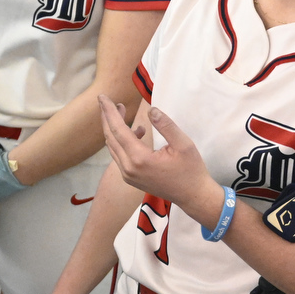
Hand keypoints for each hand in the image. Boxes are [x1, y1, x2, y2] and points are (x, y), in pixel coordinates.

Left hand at [98, 96, 216, 215]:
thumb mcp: (184, 144)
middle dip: (108, 117)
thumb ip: (166, 125)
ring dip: (115, 128)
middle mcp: (128, 168)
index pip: (118, 129)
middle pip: (110, 137)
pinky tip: (138, 132)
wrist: (193, 196)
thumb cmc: (191, 170)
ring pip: (113, 147)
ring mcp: (127, 175)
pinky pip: (120, 155)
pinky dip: (122, 141)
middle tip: (107, 101)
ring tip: (123, 111)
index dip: (109, 111)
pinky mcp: (130, 178)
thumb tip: (151, 110)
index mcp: (139, 159)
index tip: (102, 97)